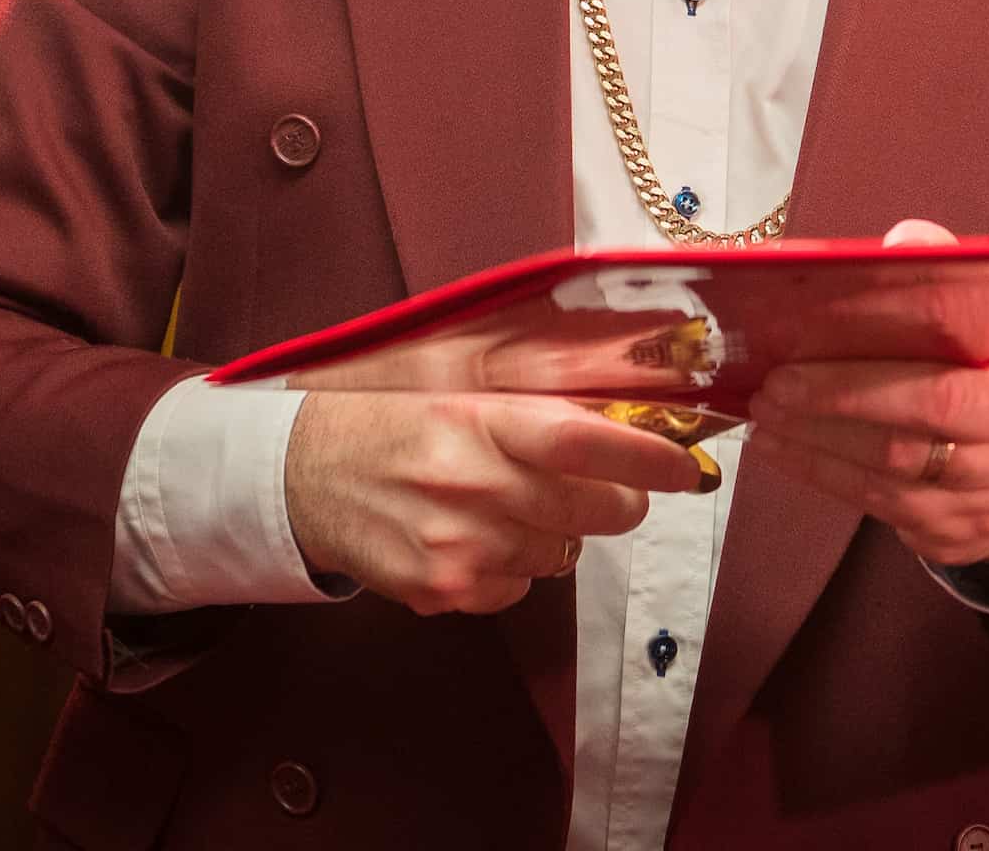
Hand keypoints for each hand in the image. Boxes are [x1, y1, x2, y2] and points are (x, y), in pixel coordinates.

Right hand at [283, 391, 704, 615]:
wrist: (302, 479)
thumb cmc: (392, 427)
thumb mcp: (458, 396)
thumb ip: (535, 410)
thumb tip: (627, 425)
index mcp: (478, 421)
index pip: (582, 440)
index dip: (646, 457)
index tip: (686, 467)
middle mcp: (470, 484)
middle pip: (590, 510)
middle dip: (617, 502)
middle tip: (612, 491)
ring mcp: (456, 546)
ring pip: (560, 556)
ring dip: (555, 536)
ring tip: (506, 506)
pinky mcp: (441, 592)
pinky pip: (517, 589)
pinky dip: (512, 569)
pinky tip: (472, 538)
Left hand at [745, 217, 988, 568]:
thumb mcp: (987, 298)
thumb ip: (943, 267)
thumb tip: (897, 246)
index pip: (963, 316)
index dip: (883, 313)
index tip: (814, 313)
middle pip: (931, 403)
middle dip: (838, 391)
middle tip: (776, 382)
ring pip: (899, 464)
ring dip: (819, 439)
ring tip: (767, 414)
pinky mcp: (973, 531)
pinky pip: (888, 506)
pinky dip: (828, 476)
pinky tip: (789, 450)